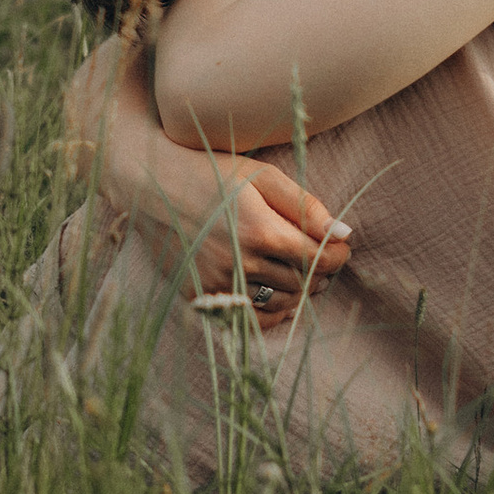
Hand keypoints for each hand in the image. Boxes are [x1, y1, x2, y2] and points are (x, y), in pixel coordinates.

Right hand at [161, 149, 353, 322]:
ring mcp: (219, 284)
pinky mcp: (202, 296)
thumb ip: (306, 206)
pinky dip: (272, 314)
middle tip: (322, 256)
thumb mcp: (261, 176)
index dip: (339, 255)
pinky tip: (277, 295)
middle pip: (303, 283)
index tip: (340, 246)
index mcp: (259, 230)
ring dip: (299, 291)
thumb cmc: (211, 172)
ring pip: (281, 304)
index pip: (319, 259)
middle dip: (322, 272)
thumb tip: (344, 233)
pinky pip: (250, 321)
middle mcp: (239, 263)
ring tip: (300, 271)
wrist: (149, 183)